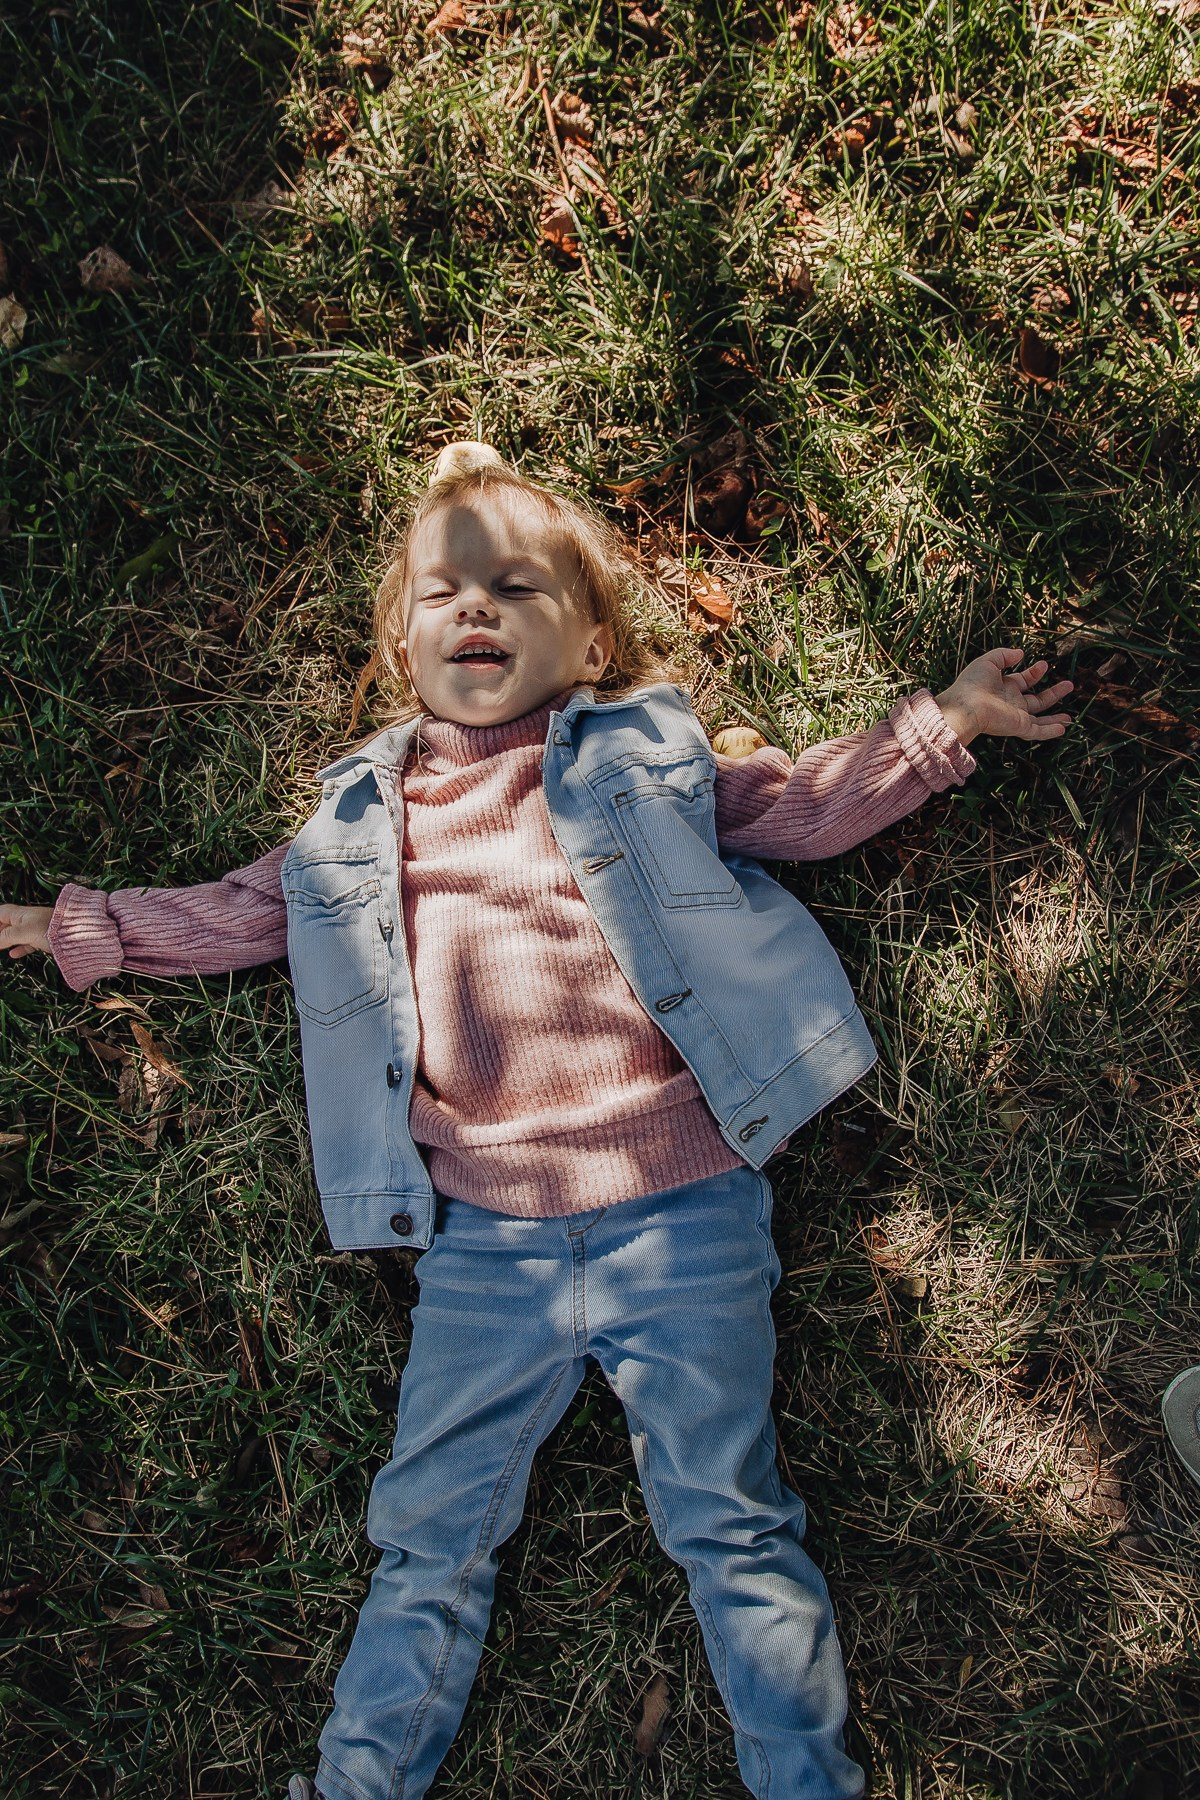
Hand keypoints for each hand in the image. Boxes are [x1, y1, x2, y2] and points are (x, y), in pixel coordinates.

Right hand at [0, 903, 53, 961]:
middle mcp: (27, 919)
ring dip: (6, 940)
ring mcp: (36, 929)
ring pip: (16, 934)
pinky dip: (19, 949)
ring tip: (0, 946)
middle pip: (7, 923)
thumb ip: (7, 936)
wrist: (73, 933)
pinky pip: (27, 943)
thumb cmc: (52, 928)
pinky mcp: (43, 939)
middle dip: (0, 931)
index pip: (0, 913)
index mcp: (20, 914)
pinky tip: (14, 954)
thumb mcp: (24, 932)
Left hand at [935, 648, 1072, 747]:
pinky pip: (1038, 732)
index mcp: (1004, 688)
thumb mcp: (988, 662)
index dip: (1035, 673)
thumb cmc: (972, 684)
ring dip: (1055, 717)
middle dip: (1053, 694)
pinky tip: (1064, 728)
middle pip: (1036, 701)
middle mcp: (1011, 703)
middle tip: (1069, 684)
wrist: (965, 706)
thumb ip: (1004, 655)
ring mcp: (1016, 717)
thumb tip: (1020, 653)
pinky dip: (1050, 731)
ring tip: (1071, 716)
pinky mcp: (1018, 727)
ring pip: (1040, 720)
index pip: (1024, 681)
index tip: (1044, 665)